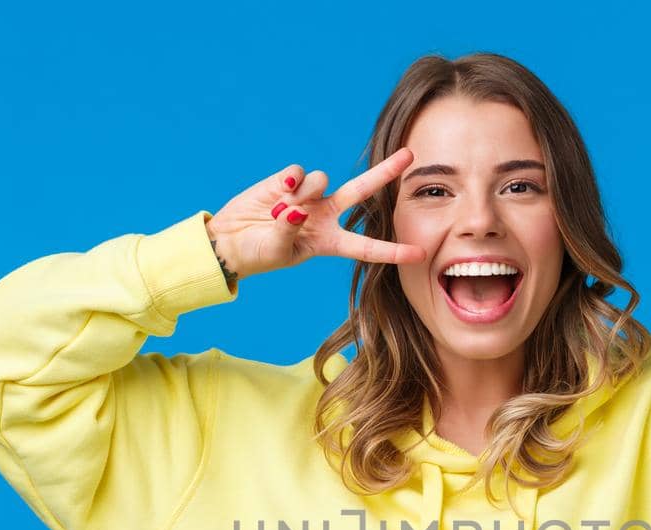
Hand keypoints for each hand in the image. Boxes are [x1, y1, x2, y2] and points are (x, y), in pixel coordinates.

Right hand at [205, 147, 428, 280]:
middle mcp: (325, 215)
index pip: (367, 247)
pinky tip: (280, 191)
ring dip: (304, 193)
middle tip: (410, 155)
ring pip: (321, 179)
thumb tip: (298, 206)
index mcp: (329, 242)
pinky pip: (300, 172)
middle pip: (361, 191)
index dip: (393, 251)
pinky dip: (291, 181)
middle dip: (385, 172)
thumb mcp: (278, 250)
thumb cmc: (258, 253)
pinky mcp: (288, 180)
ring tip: (280, 212)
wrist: (230, 240)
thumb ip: (290, 229)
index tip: (420, 253)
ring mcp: (308, 195)